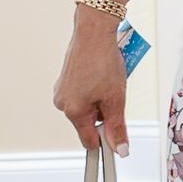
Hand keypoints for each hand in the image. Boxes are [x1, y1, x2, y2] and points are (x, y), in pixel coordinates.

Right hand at [52, 8, 129, 155]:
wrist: (94, 31)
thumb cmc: (103, 61)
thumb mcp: (116, 98)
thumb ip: (117, 127)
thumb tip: (120, 150)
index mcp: (74, 111)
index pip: (90, 141)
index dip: (105, 144)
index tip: (116, 149)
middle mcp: (63, 103)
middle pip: (90, 123)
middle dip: (105, 114)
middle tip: (115, 95)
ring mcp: (62, 91)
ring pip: (87, 108)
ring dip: (101, 100)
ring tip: (108, 81)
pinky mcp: (65, 80)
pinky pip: (83, 94)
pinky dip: (95, 90)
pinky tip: (101, 75)